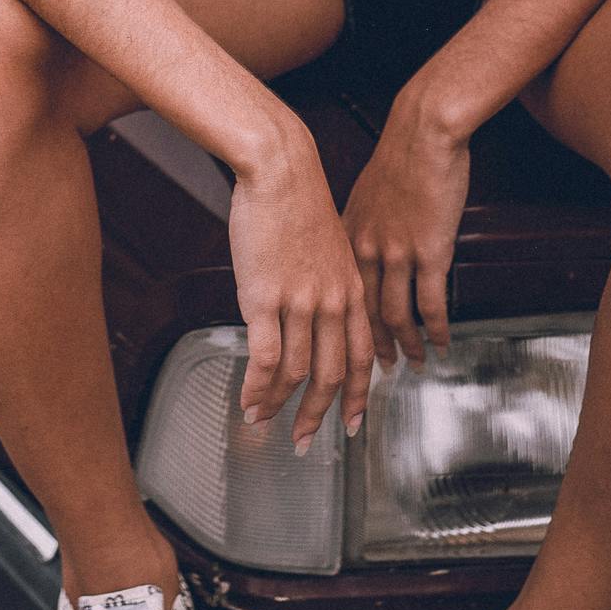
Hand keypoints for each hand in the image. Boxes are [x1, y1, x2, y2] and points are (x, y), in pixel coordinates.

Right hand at [228, 127, 374, 454]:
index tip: (351, 422)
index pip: (362, 356)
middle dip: (319, 415)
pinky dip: (257, 387)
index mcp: (352, 290)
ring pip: (297, 373)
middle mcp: (333, 302)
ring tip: (265, 422)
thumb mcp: (328, 248)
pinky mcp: (266, 298)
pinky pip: (266, 358)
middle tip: (306, 441)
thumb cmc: (298, 201)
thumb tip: (312, 316)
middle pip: (332, 375)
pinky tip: (248, 400)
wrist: (280, 168)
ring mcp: (301, 302)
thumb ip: (326, 285)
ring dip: (281, 405)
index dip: (356, 394)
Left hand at [343, 90, 472, 366]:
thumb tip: (356, 255)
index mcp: (345, 238)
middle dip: (365, 354)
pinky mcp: (429, 250)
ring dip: (404, 347)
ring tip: (411, 366)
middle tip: (373, 375)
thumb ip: (357, 231)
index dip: (337, 331)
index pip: (335, 298)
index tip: (339, 354)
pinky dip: (436, 330)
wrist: (422, 131)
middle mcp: (365, 250)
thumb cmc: (398, 159)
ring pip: (394, 316)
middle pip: (359, 315)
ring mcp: (397, 252)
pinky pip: (430, 303)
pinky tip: (442, 344)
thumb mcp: (362, 197)